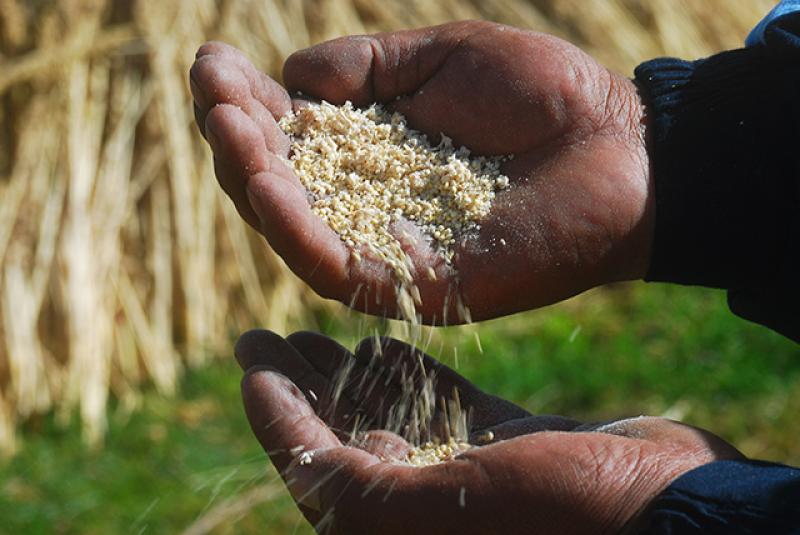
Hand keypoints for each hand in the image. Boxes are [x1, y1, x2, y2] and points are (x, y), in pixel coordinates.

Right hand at [190, 21, 653, 321]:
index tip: (212, 61)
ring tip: (226, 129)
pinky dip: (299, 231)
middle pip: (278, 186)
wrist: (622, 147)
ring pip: (294, 231)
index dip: (245, 103)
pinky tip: (270, 184)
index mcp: (372, 153)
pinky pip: (339, 270)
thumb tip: (290, 77)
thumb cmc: (542, 97)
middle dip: (236, 138)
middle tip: (210, 91)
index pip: (289, 137)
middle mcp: (369, 206)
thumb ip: (365, 67)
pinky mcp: (415, 288)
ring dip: (251, 181)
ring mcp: (388, 251)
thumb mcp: (441, 56)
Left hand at [235, 330, 740, 534]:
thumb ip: (354, 487)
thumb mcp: (435, 512)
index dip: (275, 414)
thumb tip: (283, 441)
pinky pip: (442, 403)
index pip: (313, 471)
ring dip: (347, 374)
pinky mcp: (509, 443)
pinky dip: (409, 372)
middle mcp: (428, 509)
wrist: (670, 512)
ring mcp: (471, 473)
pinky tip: (378, 341)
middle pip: (342, 439)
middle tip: (263, 336)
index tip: (248, 359)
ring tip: (310, 330)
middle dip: (301, 387)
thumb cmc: (555, 520)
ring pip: (388, 416)